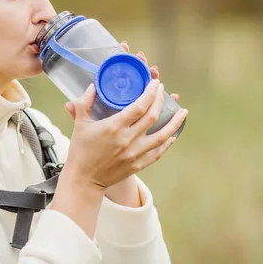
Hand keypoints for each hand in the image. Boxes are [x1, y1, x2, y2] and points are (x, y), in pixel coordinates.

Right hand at [63, 42, 181, 205]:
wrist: (84, 180)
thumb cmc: (80, 150)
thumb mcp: (79, 123)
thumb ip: (84, 102)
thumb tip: (92, 86)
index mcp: (114, 127)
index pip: (139, 106)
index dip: (150, 93)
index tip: (155, 83)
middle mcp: (128, 139)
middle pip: (152, 117)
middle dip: (160, 101)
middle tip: (163, 91)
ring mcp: (135, 153)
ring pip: (162, 136)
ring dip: (175, 122)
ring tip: (183, 112)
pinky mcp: (138, 164)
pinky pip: (159, 152)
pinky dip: (168, 142)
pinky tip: (173, 134)